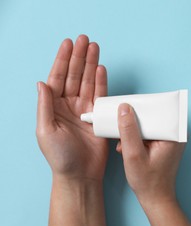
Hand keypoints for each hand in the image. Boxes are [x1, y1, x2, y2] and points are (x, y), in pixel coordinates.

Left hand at [36, 35, 108, 180]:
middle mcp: (69, 105)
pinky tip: (102, 69)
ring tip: (95, 47)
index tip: (68, 44)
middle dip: (79, 57)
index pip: (58, 78)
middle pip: (75, 76)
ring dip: (91, 64)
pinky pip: (100, 95)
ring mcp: (85, 110)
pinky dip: (102, 82)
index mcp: (53, 107)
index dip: (63, 60)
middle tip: (85, 39)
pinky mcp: (99, 116)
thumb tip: (41, 83)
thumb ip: (45, 106)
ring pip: (88, 82)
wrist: (80, 174)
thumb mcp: (45, 130)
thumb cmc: (60, 156)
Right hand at [116, 103, 185, 205]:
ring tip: (123, 143)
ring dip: (133, 132)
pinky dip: (137, 138)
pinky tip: (128, 147)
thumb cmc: (148, 182)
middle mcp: (176, 135)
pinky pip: (149, 133)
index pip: (158, 111)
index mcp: (174, 135)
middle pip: (152, 117)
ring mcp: (171, 139)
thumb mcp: (133, 155)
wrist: (155, 198)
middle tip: (121, 129)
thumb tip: (125, 108)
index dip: (140, 108)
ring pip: (148, 125)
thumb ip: (128, 131)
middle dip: (134, 122)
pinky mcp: (165, 144)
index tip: (125, 108)